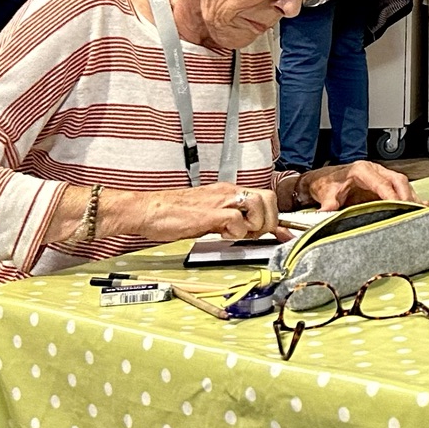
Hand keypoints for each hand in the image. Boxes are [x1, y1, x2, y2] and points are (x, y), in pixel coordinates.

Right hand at [103, 182, 280, 242]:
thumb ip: (229, 219)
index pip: (264, 196)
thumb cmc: (172, 214)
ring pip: (258, 205)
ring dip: (254, 225)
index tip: (279, 232)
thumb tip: (246, 230)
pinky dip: (236, 232)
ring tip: (238, 234)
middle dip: (268, 220)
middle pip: (268, 198)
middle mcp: (227, 192)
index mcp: (228, 191)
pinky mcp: (210, 213)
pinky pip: (237, 221)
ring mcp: (220, 200)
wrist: (148, 210)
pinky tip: (222, 235)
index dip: (275, 216)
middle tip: (251, 234)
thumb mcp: (207, 215)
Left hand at [299, 161, 414, 210]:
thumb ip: (328, 203)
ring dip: (411, 197)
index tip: (399, 206)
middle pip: (397, 180)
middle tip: (413, 210)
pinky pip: (400, 189)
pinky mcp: (383, 184)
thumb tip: (327, 211)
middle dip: (407, 195)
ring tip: (419, 211)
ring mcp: (380, 176)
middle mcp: (374, 170)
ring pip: (402, 184)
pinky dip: (409, 197)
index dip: (392, 196)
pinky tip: (419, 205)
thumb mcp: (326, 194)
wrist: (324, 179)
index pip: (381, 183)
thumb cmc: (327, 184)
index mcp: (361, 170)